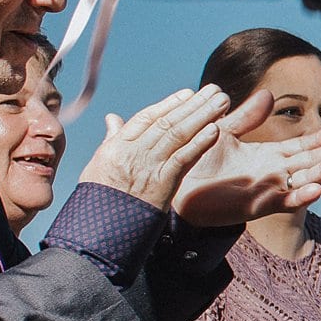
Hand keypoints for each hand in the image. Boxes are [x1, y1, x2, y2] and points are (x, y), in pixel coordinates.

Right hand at [74, 86, 233, 210]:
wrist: (99, 230)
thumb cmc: (99, 198)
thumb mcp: (99, 164)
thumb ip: (111, 139)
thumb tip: (112, 118)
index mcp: (118, 146)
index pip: (147, 117)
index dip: (170, 103)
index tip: (188, 93)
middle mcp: (134, 152)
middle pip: (168, 121)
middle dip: (194, 104)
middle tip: (215, 90)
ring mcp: (148, 167)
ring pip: (178, 134)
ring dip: (203, 116)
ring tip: (221, 101)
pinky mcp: (162, 184)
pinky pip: (183, 159)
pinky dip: (200, 143)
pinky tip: (215, 129)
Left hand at [170, 89, 320, 225]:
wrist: (174, 185)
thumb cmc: (196, 160)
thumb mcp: (224, 131)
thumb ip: (246, 116)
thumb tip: (268, 93)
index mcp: (266, 157)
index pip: (299, 148)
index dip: (318, 139)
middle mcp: (271, 174)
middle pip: (308, 163)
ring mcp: (266, 190)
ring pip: (302, 181)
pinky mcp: (256, 206)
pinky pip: (283, 202)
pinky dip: (300, 196)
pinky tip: (317, 189)